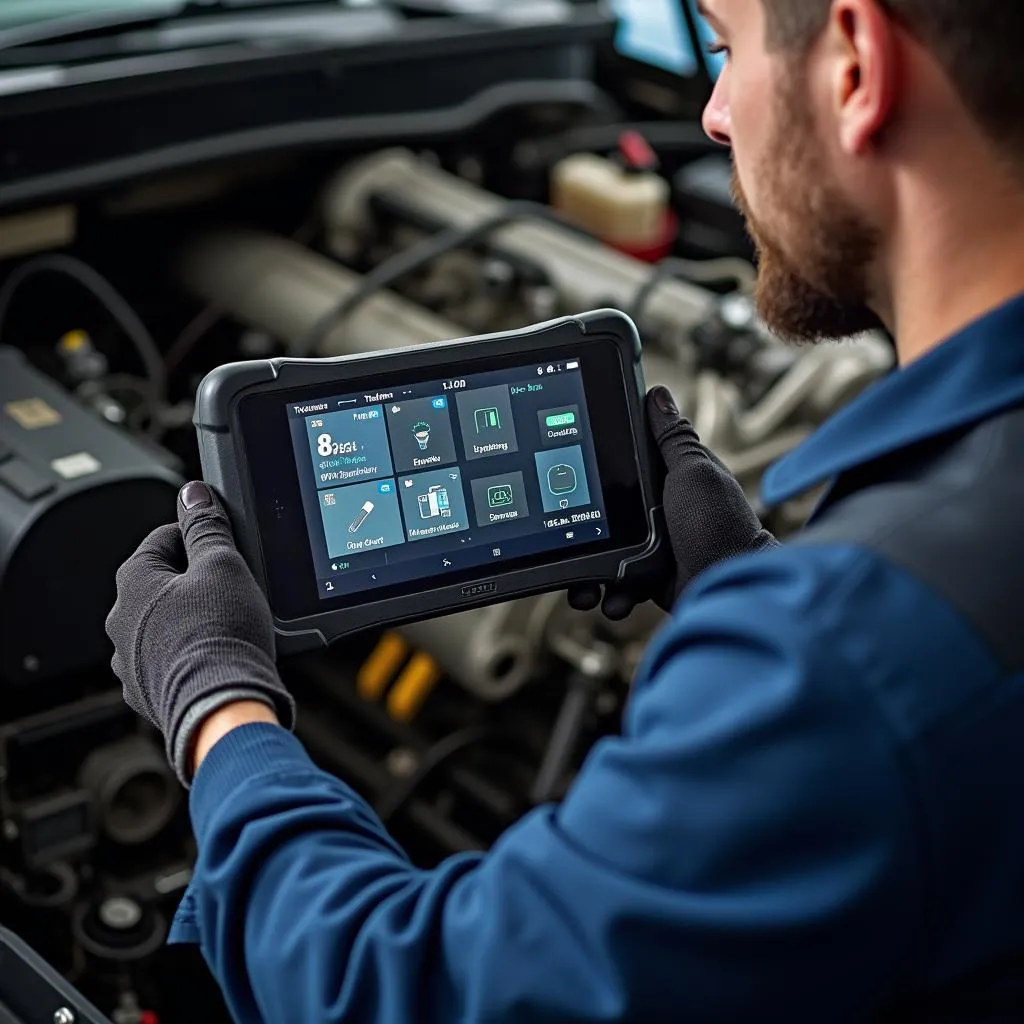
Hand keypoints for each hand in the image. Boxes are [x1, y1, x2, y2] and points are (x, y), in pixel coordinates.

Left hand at [106, 481, 294, 785]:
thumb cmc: (221, 637)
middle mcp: (121, 623)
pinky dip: (193, 654)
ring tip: (229, 624)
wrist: (223, 708)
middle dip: (196, 581)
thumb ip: (207, 526)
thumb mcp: (224, 564)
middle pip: (162, 583)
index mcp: (134, 582)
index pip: (163, 538)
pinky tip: (220, 656)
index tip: (221, 540)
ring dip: (192, 620)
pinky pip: (171, 661)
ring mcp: (132, 662)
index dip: (198, 534)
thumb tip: (193, 495)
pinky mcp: (151, 694)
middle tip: (234, 584)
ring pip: (164, 625)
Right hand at [569, 386, 776, 619]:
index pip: (627, 462)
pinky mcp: (650, 579)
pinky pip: (616, 584)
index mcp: (673, 478)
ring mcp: (654, 547)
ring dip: (589, 569)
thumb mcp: (694, 472)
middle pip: (607, 511)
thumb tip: (657, 394)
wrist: (731, 589)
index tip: (570, 473)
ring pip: (605, 551)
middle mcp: (661, 511)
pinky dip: (609, 594)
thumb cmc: (719, 526)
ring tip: (583, 584)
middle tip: (564, 534)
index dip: (601, 466)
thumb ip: (673, 438)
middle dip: (584, 526)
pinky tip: (610, 598)